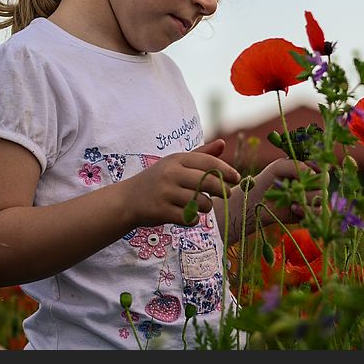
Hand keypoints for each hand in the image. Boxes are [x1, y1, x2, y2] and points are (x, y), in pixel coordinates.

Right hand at [124, 139, 239, 226]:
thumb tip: (223, 144)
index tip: (236, 178)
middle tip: (226, 194)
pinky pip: (190, 218)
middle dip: (222, 190)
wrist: (127, 200)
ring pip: (202, 203)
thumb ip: (200, 155)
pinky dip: (193, 219)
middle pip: (209, 183)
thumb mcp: (175, 164)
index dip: (226, 170)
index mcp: (176, 160)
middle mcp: (171, 174)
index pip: (208, 162)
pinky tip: (187, 215)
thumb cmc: (157, 180)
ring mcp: (165, 192)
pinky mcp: (162, 211)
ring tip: (199, 205)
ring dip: (206, 207)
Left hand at [246, 158, 320, 225]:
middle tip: (295, 185)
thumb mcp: (279, 167)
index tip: (305, 169)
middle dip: (310, 184)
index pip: (322, 167)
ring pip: (322, 197)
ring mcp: (312, 198)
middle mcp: (313, 183)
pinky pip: (317, 212)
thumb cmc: (268, 180)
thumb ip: (296, 165)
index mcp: (307, 170)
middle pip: (324, 182)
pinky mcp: (309, 211)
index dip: (316, 168)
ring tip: (291, 198)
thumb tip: (314, 175)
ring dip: (306, 197)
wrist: (258, 200)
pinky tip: (293, 207)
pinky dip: (305, 209)